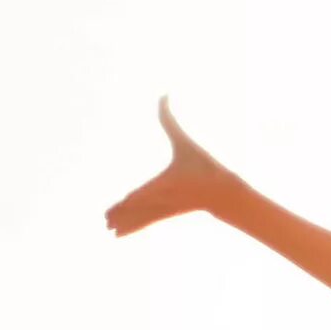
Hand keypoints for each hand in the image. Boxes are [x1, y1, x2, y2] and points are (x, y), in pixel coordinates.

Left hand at [106, 98, 236, 236]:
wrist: (224, 193)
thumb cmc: (204, 167)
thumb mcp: (185, 142)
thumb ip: (170, 120)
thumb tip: (163, 94)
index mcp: (164, 184)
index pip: (143, 194)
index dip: (129, 201)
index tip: (116, 207)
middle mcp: (162, 200)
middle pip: (139, 209)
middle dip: (123, 215)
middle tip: (105, 221)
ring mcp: (165, 209)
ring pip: (141, 218)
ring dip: (126, 224)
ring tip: (110, 230)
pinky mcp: (167, 213)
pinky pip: (145, 221)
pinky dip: (132, 227)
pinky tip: (120, 235)